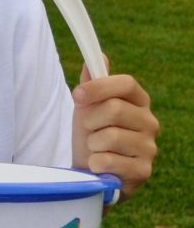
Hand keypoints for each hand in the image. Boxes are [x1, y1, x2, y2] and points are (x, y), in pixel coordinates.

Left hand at [71, 57, 158, 199]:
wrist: (89, 170)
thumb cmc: (91, 134)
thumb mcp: (87, 107)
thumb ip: (92, 83)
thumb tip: (98, 56)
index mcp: (139, 102)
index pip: (126, 83)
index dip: (99, 87)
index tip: (77, 95)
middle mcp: (150, 123)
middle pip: (115, 108)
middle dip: (90, 119)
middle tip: (88, 129)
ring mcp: (149, 148)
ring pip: (110, 136)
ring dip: (91, 143)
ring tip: (95, 149)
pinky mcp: (143, 171)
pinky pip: (108, 161)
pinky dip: (94, 163)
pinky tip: (99, 165)